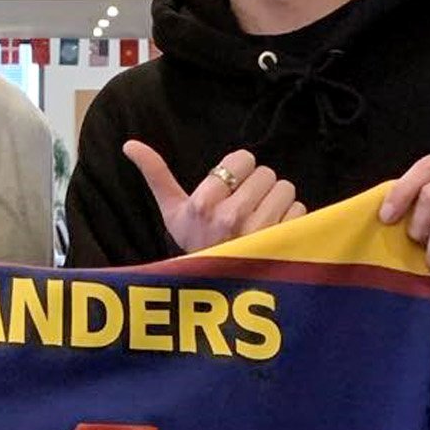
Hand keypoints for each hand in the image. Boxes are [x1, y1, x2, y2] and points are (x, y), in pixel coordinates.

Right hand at [123, 142, 306, 254]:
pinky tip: (273, 231)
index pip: (242, 159)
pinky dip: (291, 218)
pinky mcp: (282, 242)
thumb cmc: (194, 243)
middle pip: (266, 172)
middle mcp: (231, 216)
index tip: (230, 188)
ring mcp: (259, 231)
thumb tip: (129, 144)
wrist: (214, 286)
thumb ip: (156, 174)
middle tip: (245, 206)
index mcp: (204, 204)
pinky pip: (299, 209)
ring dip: (275, 200)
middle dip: (257, 186)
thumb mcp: (171, 211)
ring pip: (285, 188)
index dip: (239, 171)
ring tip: (259, 218)